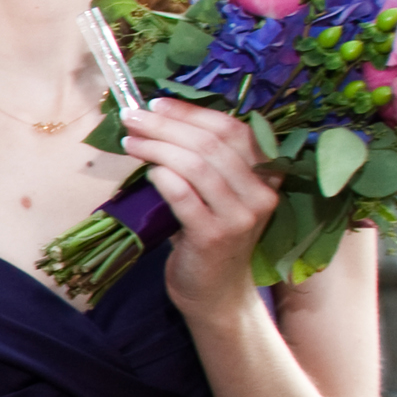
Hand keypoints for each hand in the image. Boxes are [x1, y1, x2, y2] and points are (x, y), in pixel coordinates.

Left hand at [121, 98, 281, 316]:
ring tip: (130, 140)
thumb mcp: (215, 196)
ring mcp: (240, 216)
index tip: (157, 104)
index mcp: (266, 176)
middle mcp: (261, 194)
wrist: (215, 293)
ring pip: (197, 166)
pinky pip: (183, 196)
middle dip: (167, 126)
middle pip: (212, 144)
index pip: (233, 130)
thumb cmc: (207, 238)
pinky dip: (163, 178)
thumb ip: (202, 163)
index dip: (193, 114)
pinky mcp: (214, 237)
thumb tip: (157, 124)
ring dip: (158, 147)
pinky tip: (147, 170)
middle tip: (133, 117)